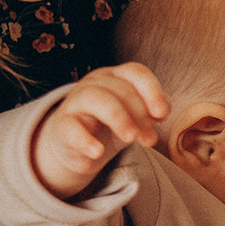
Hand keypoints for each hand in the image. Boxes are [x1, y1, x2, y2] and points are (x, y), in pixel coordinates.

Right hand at [31, 64, 169, 197]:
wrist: (73, 141)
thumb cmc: (109, 124)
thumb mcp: (133, 116)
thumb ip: (150, 112)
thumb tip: (162, 112)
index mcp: (116, 77)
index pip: (136, 73)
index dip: (152, 91)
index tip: (162, 115)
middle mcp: (95, 83)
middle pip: (120, 89)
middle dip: (139, 115)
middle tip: (150, 140)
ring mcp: (76, 102)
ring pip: (96, 98)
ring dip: (118, 118)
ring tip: (131, 139)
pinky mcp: (62, 125)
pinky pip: (71, 128)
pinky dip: (85, 140)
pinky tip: (97, 152)